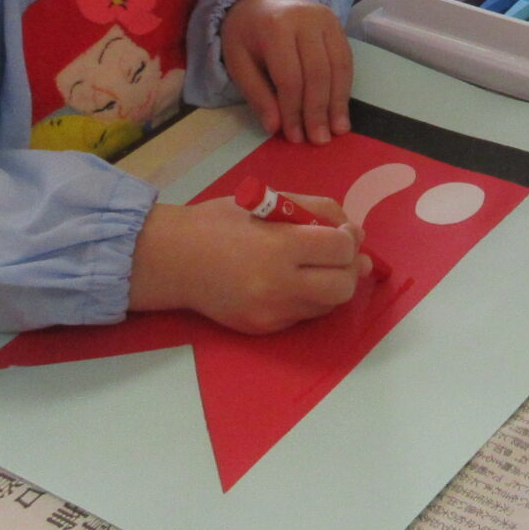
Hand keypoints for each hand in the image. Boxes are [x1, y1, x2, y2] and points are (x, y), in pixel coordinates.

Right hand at [129, 193, 364, 329]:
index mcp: (279, 246)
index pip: (341, 248)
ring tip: (319, 265)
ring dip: (334, 283)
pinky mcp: (265, 329)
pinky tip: (295, 280)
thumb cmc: (219, 223)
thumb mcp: (268, 201)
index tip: (344, 230)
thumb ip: (316, 209)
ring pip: (328, 305)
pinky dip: (310, 297)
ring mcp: (272, 313)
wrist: (173, 260)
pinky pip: (305, 315)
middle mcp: (278, 285)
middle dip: (351, 267)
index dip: (350, 237)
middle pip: (343, 286)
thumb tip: (354, 233)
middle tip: (341, 253)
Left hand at [221, 0, 352, 144]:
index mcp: (275, 28)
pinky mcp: (337, 23)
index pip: (290, 77)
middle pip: (317, 73)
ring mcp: (325, 19)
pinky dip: (344, 87)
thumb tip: (275, 127)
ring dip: (338, 102)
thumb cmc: (245, 36)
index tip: (296, 137)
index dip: (294, 110)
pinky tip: (341, 109)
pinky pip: (346, 59)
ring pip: (338, 67)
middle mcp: (305, 19)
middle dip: (319, 111)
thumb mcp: (238, 64)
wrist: (257, 0)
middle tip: (320, 139)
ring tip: (337, 129)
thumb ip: (257, 95)